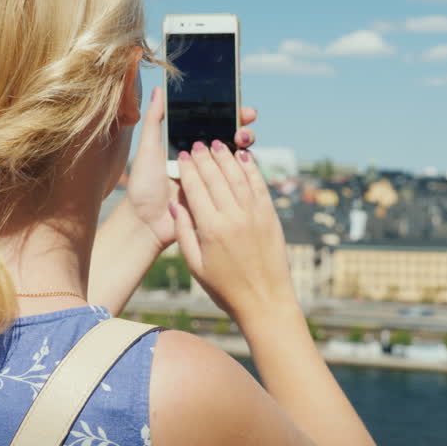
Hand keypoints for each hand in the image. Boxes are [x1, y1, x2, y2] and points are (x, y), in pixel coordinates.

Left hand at [126, 87, 256, 248]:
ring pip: (237, 158)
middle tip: (243, 128)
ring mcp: (213, 177)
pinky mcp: (218, 195)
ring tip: (241, 143)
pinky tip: (243, 163)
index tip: (241, 108)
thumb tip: (159, 89)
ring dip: (244, 148)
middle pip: (231, 138)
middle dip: (243, 129)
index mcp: (188, 144)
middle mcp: (203, 158)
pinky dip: (243, 171)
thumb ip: (154, 120)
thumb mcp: (148, 149)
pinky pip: (235, 181)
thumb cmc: (143, 185)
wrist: (145, 222)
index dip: (230, 114)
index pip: (214, 124)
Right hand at [171, 140, 295, 323]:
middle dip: (205, 157)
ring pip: (238, 176)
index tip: (182, 155)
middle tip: (197, 143)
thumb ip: (184, 233)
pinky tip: (243, 156)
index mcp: (211, 229)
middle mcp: (233, 217)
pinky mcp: (270, 216)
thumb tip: (175, 205)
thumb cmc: (225, 289)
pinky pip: (259, 185)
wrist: (265, 301)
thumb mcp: (196, 265)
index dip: (188, 169)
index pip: (196, 188)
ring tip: (217, 144)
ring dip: (226, 157)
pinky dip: (251, 168)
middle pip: (216, 177)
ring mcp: (255, 214)